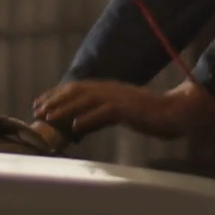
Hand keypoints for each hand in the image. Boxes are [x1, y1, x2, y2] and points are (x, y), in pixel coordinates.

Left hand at [33, 80, 214, 139]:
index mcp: (109, 89)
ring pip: (87, 100)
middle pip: (77, 91)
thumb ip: (99, 115)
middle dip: (55, 100)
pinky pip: (106, 112)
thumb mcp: (120, 112)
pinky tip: (76, 127)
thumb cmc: (150, 114)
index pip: (76, 88)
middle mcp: (112, 89)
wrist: (178, 111)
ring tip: (50, 118)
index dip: (56, 95)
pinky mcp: (130, 109)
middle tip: (37, 110)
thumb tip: (78, 125)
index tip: (39, 104)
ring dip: (66, 108)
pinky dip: (89, 118)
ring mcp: (121, 98)